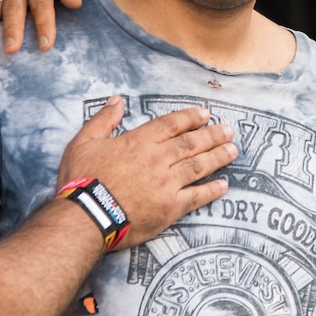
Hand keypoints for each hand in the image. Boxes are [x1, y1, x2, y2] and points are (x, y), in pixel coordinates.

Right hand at [58, 97, 237, 247]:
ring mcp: (167, 184)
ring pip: (199, 166)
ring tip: (233, 150)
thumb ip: (103, 120)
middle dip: (212, 135)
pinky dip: (212, 190)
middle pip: (191, 143)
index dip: (190, 118)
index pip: (171, 124)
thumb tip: (117, 100)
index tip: (205, 114)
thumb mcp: (83, 142)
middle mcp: (158, 159)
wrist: (87, 216)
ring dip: (218, 157)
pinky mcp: (170, 208)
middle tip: (229, 131)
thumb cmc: (81, 180)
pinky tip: (224, 186)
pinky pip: (197, 197)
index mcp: (139, 141)